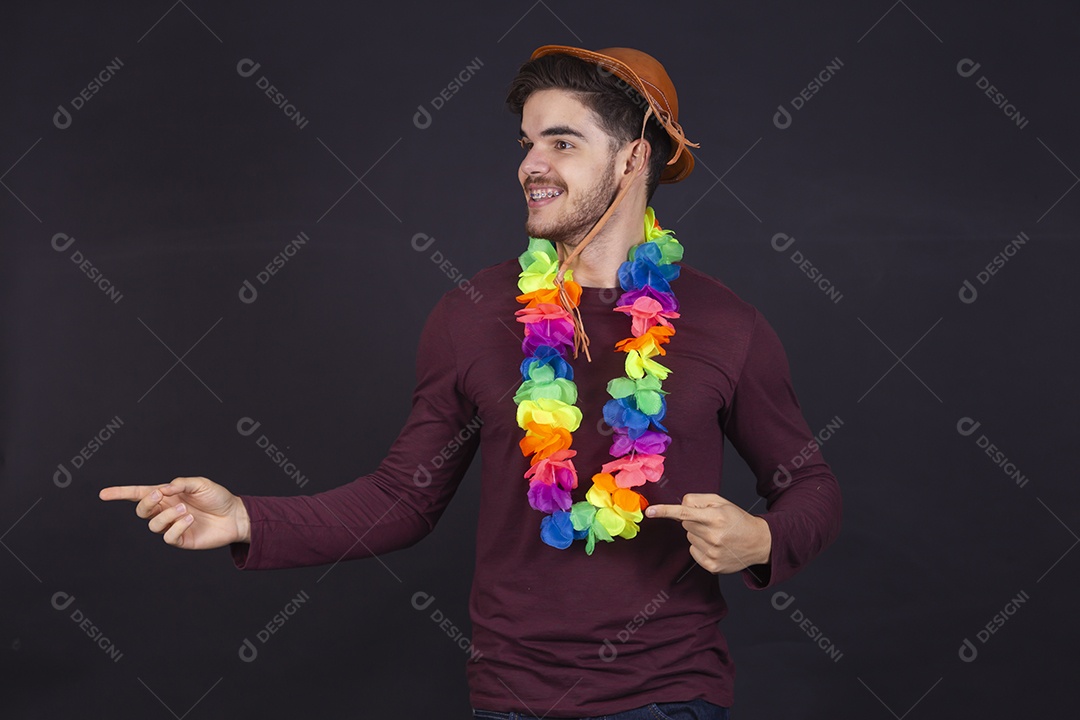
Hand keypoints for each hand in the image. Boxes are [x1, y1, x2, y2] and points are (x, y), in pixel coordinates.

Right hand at [99, 476, 250, 548]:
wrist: (235, 516)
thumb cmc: (218, 497)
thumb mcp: (200, 484)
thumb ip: (180, 484)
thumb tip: (163, 489)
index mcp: (167, 496)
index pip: (139, 494)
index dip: (121, 494)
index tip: (103, 494)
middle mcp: (166, 511)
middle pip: (141, 510)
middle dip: (146, 502)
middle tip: (160, 495)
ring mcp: (172, 526)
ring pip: (153, 524)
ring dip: (166, 515)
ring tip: (185, 510)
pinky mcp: (181, 539)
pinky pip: (168, 536)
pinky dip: (176, 526)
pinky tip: (189, 520)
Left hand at [645, 493, 770, 573]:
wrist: (759, 542)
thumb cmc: (737, 520)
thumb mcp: (721, 502)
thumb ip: (697, 500)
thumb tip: (680, 507)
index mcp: (715, 517)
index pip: (684, 513)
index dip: (665, 511)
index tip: (649, 512)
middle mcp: (713, 536)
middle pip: (685, 525)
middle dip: (694, 521)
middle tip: (712, 522)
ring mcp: (712, 553)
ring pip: (689, 538)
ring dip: (698, 535)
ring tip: (717, 535)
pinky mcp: (711, 566)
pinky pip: (693, 551)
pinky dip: (700, 548)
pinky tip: (716, 546)